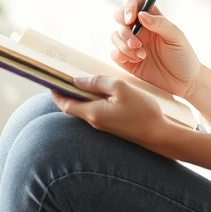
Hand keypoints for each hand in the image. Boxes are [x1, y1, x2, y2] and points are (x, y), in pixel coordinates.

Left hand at [51, 76, 168, 145]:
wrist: (159, 135)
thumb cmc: (142, 112)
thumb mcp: (121, 88)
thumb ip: (98, 82)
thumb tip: (77, 80)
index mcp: (93, 113)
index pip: (65, 104)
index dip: (56, 92)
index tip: (51, 80)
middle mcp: (94, 122)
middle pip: (72, 107)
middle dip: (66, 92)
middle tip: (65, 76)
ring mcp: (102, 126)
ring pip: (84, 109)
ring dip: (80, 95)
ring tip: (82, 80)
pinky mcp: (111, 126)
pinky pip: (95, 111)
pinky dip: (91, 100)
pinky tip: (100, 91)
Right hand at [110, 0, 201, 98]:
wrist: (185, 83)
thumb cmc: (184, 57)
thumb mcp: (176, 37)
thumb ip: (160, 23)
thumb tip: (141, 14)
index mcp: (152, 20)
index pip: (136, 4)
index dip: (129, 6)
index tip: (131, 18)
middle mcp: (140, 30)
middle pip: (120, 18)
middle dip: (124, 29)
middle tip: (136, 41)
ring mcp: (132, 45)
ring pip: (115, 36)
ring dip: (125, 45)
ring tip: (142, 55)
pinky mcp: (127, 61)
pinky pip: (115, 53)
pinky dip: (122, 55)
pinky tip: (136, 61)